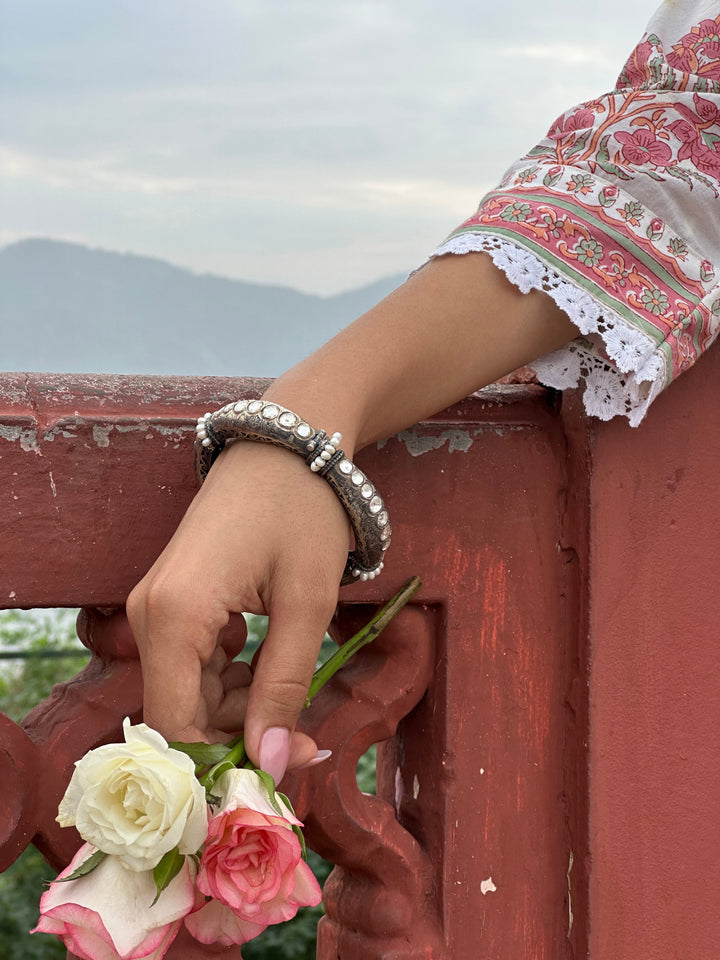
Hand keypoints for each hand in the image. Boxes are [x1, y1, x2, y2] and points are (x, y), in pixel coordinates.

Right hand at [126, 439, 349, 783]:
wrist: (287, 446)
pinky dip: (229, 679)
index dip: (226, 760)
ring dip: (237, 708)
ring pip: (186, 691)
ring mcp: (157, 606)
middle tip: (303, 738)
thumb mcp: (307, 602)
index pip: (175, 725)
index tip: (286, 766)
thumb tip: (274, 761)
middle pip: (179, 712)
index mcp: (173, 616)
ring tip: (293, 691)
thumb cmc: (303, 511)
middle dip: (237, 735)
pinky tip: (267, 660)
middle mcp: (149, 615)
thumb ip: (286, 684)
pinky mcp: (174, 602)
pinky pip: (191, 664)